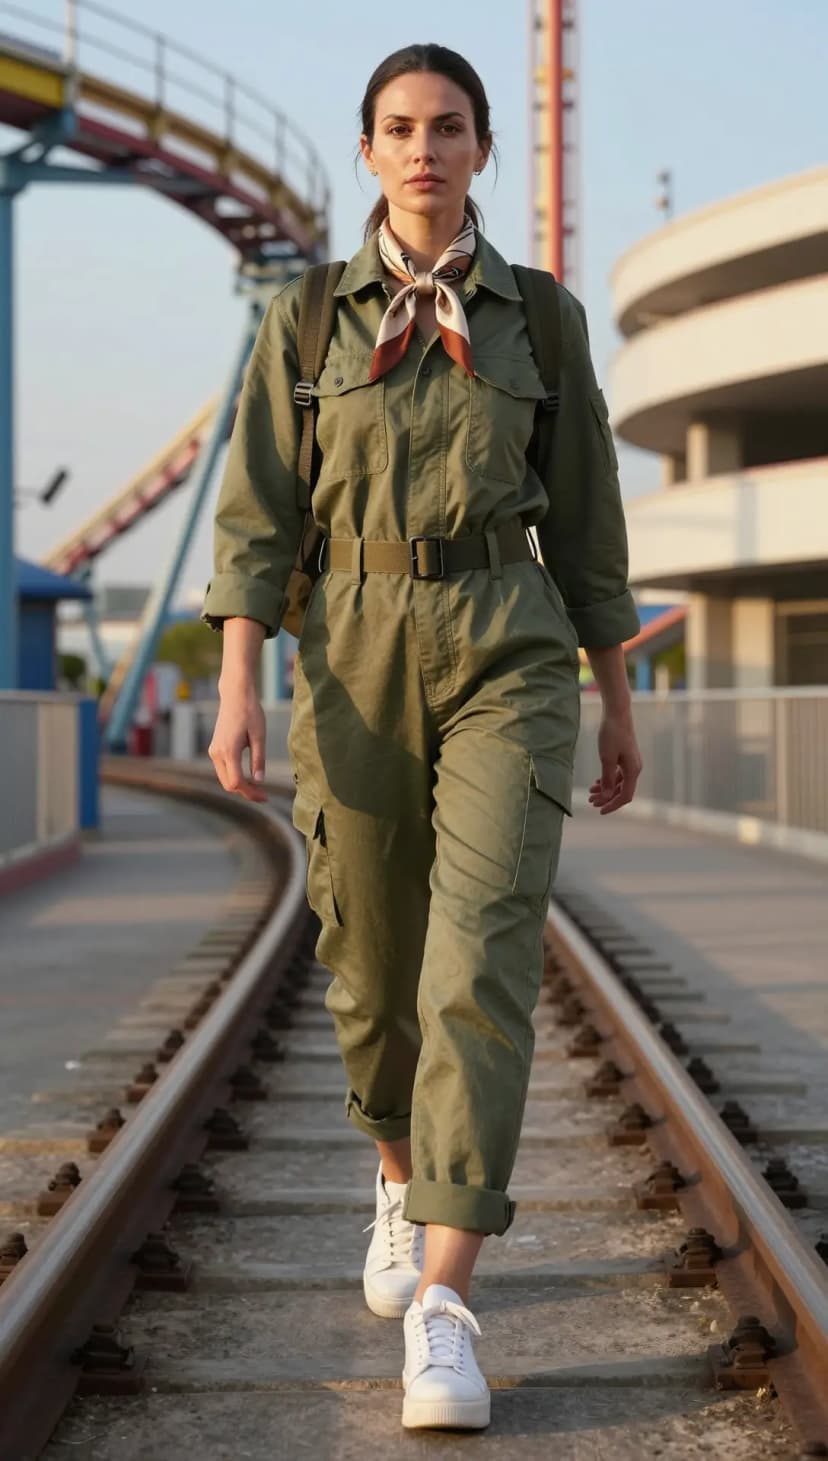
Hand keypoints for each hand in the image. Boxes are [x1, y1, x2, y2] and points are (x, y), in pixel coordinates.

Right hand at [208, 685, 267, 802]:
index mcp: (228, 751)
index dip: (251, 793)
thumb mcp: (259, 736)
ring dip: (240, 786)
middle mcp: (217, 753)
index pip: (236, 783)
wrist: (235, 695)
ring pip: (224, 778)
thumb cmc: (250, 712)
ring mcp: (213, 751)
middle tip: (264, 795)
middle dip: (245, 792)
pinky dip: (234, 777)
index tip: (265, 796)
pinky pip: (223, 770)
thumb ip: (258, 759)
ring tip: (258, 788)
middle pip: (228, 784)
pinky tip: (248, 777)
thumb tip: (259, 780)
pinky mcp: (214, 748)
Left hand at [588, 710, 641, 814]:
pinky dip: (608, 779)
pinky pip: (618, 774)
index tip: (599, 811)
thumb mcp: (606, 758)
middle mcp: (635, 768)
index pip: (625, 796)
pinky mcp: (625, 756)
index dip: (612, 805)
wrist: (617, 713)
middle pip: (622, 791)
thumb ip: (608, 779)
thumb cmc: (611, 733)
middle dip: (607, 798)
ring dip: (606, 789)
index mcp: (633, 770)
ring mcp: (631, 762)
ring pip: (619, 782)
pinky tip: (597, 782)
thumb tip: (608, 797)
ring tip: (590, 793)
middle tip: (590, 802)